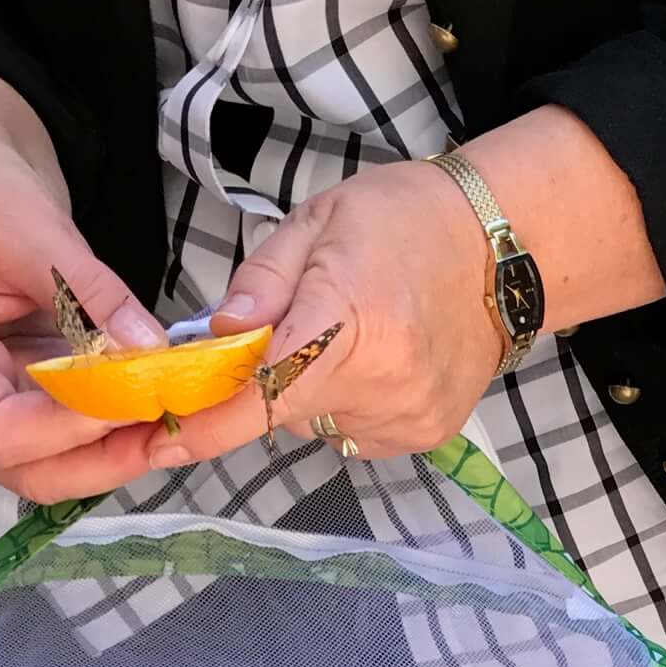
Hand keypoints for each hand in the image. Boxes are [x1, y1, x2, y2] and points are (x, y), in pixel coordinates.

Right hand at [0, 64, 169, 499]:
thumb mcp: (28, 221)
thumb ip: (87, 289)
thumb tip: (151, 349)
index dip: (74, 427)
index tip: (142, 396)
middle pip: (28, 470)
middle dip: (108, 459)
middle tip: (181, 430)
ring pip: (57, 467)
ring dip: (124, 453)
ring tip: (189, 425)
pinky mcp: (24, 399)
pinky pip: (74, 436)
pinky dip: (123, 430)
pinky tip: (171, 409)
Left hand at [145, 161, 498, 472]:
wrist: (504, 252)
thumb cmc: (406, 223)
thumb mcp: (320, 223)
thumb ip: (262, 280)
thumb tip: (217, 335)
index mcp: (348, 319)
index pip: (263, 392)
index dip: (208, 425)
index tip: (161, 443)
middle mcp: (380, 382)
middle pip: (285, 410)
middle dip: (274, 377)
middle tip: (305, 322)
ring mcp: (407, 415)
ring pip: (320, 424)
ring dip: (316, 391)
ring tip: (360, 336)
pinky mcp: (426, 434)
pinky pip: (356, 433)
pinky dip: (351, 405)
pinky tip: (382, 362)